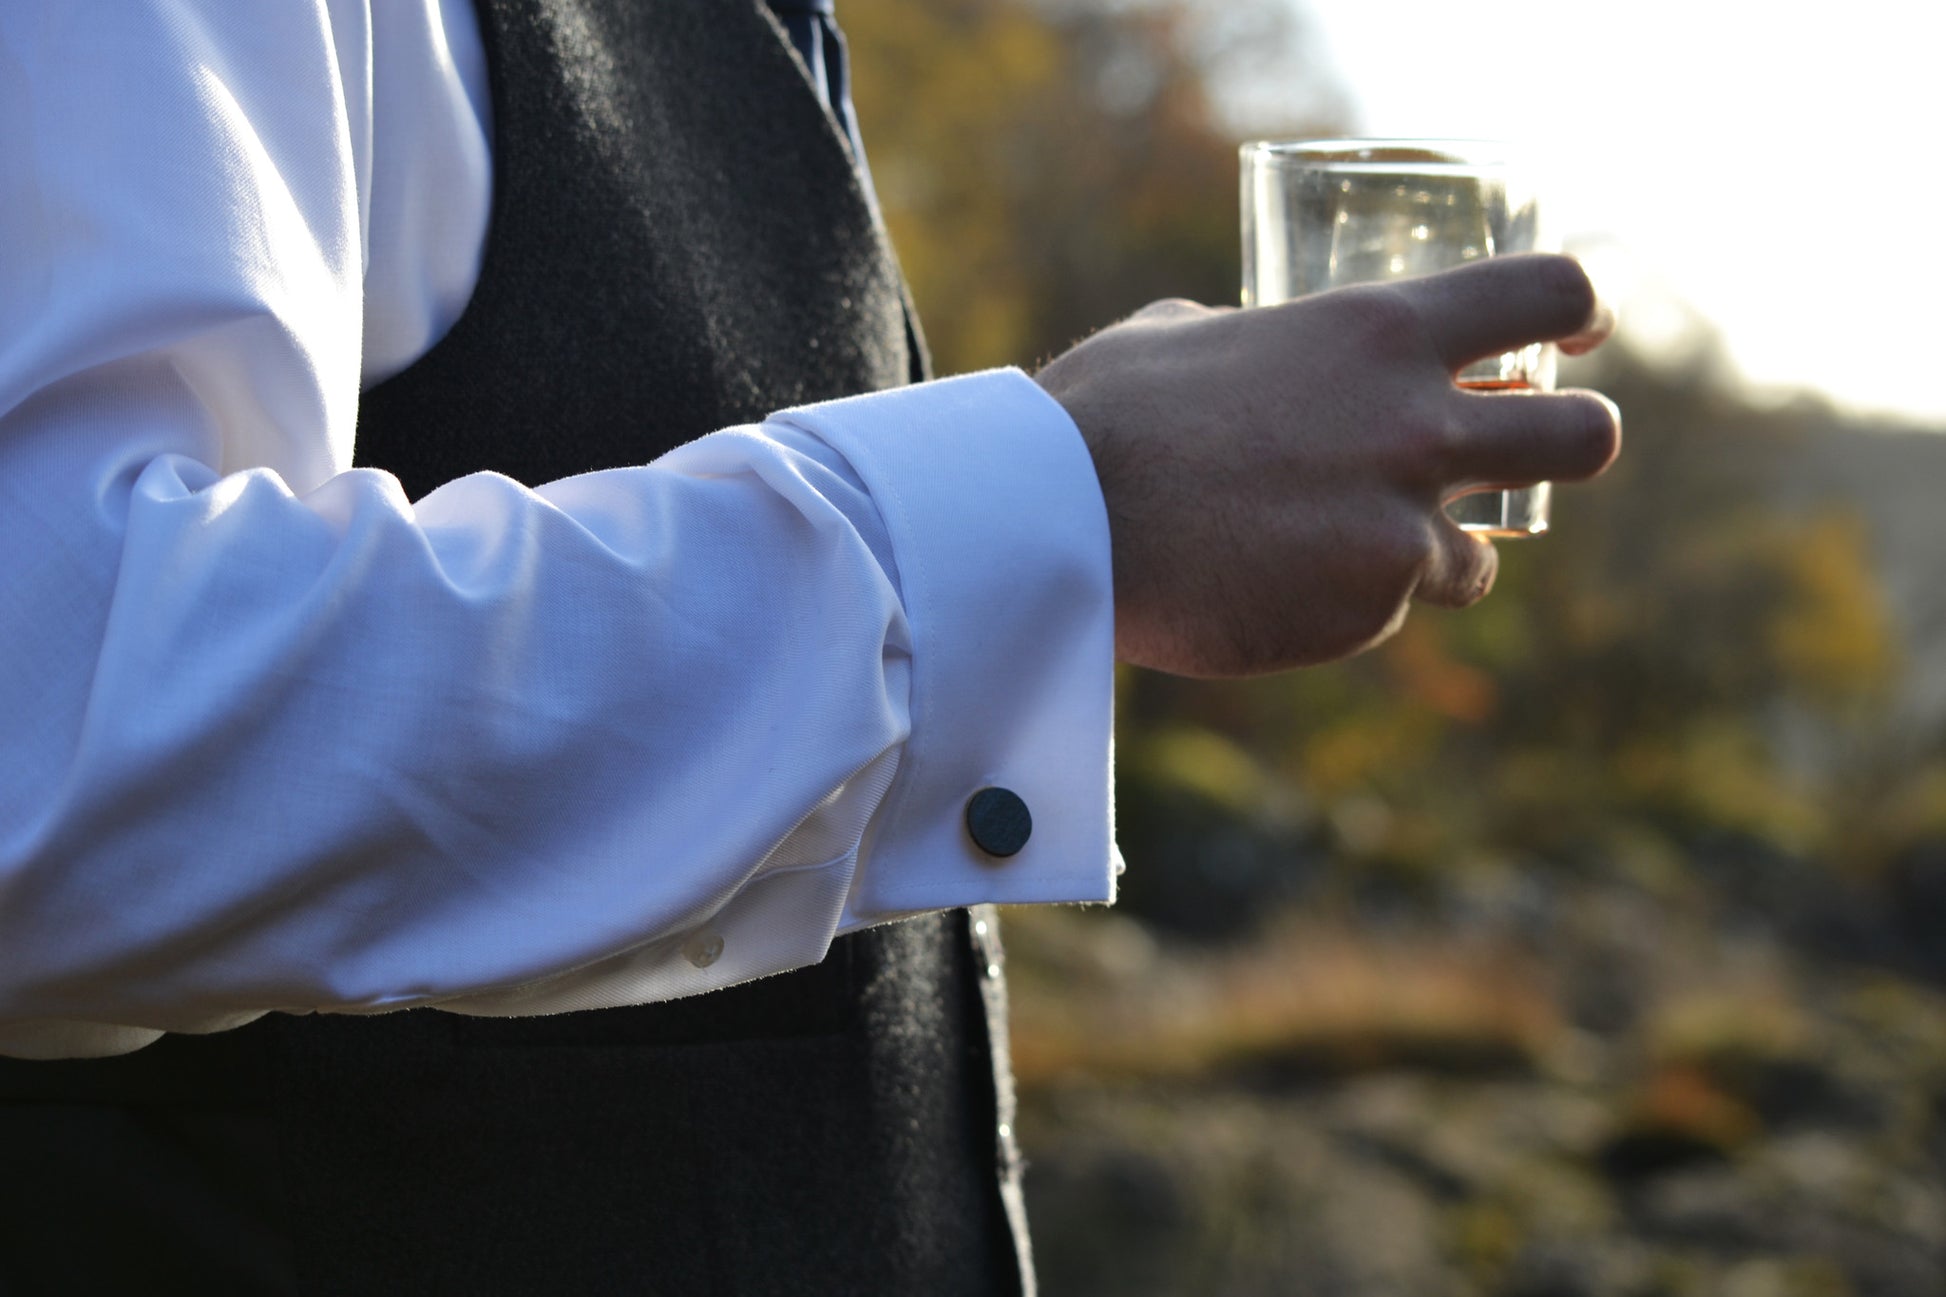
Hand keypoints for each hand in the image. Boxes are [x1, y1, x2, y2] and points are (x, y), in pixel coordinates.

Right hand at [1035, 253, 1620, 676]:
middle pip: (1587, 435)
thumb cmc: (1103, 415)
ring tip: (1357, 553)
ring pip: (1483, 556)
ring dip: (1438, 555)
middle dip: (1571, 443)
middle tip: (1525, 456)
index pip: (1552, 293)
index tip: (1576, 334)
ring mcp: (1402, 522)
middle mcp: (1418, 424)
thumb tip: (1244, 338)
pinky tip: (1276, 590)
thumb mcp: (1186, 334)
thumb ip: (1253, 335)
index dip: (1579, 314)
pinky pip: (1390, 609)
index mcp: (1380, 330)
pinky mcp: (1370, 606)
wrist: (1062, 520)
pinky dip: (1348, 606)